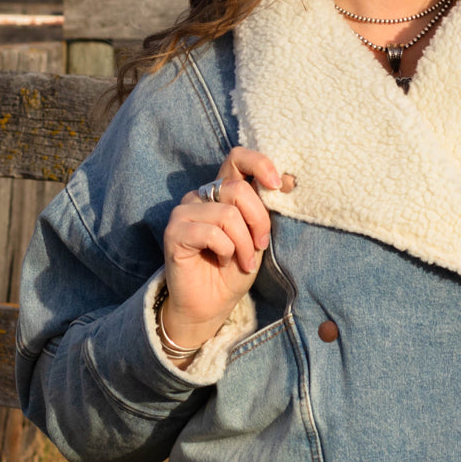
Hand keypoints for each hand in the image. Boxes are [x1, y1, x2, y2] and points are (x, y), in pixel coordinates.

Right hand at [161, 148, 282, 354]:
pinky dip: (226, 251)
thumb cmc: (236, 267)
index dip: (261, 164)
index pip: (238, 158)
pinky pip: (211, 233)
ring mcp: (184, 211)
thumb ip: (264, 208)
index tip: (280, 186)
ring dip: (244, 244)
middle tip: (260, 246)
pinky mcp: (174, 231)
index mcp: (222, 190)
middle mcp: (201, 194)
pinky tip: (223, 261)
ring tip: (243, 261)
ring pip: (227, 214)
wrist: (211, 304)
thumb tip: (286, 181)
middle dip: (258, 220)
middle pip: (237, 189)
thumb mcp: (258, 235)